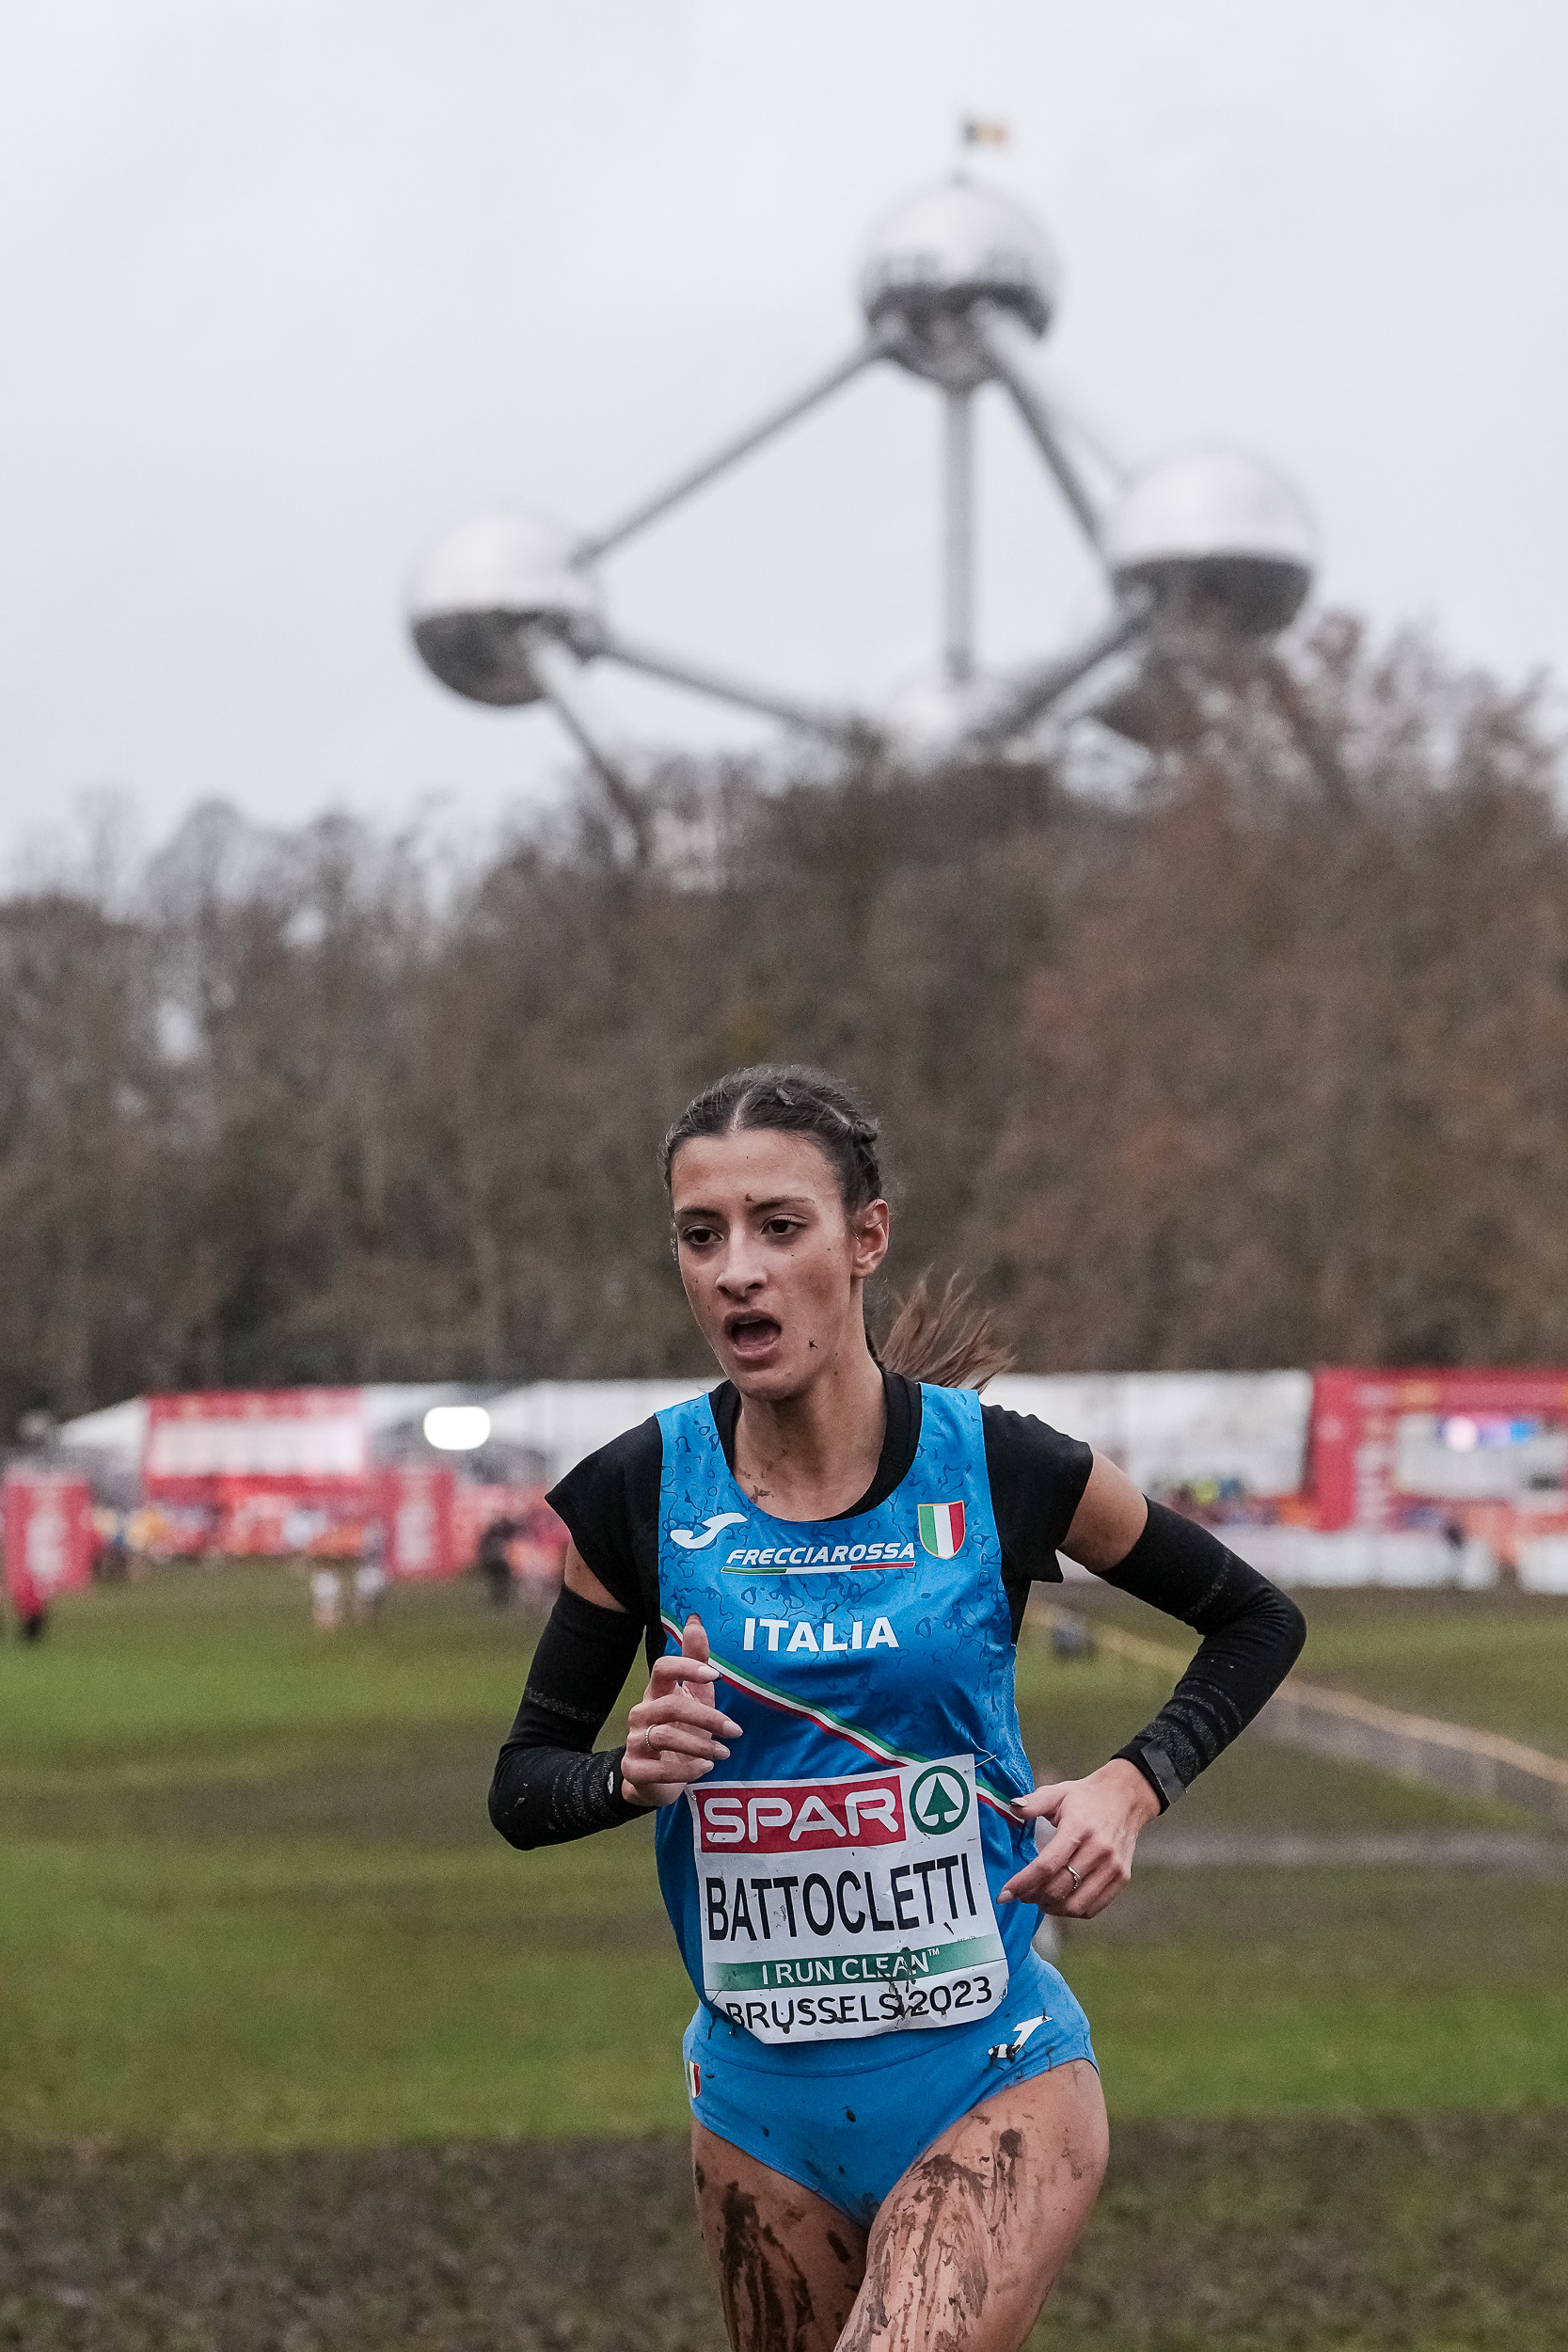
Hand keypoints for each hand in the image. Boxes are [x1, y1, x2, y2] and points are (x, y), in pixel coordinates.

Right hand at [621, 1613, 741, 1808]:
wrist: (656, 1778)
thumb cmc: (681, 1731)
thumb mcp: (694, 1697)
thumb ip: (696, 1662)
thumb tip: (695, 1619)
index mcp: (657, 1692)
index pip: (662, 1668)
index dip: (686, 1667)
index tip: (715, 1675)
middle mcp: (641, 1713)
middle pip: (670, 1706)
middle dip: (707, 1718)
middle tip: (735, 1731)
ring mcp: (634, 1742)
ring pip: (664, 1736)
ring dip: (700, 1745)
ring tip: (723, 1753)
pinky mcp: (634, 1770)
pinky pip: (657, 1769)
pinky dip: (685, 1770)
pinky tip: (704, 1768)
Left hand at [998, 1759, 1160, 1918]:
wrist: (1126, 1797)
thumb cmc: (1086, 1797)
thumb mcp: (1059, 1793)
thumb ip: (1034, 1801)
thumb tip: (1012, 1807)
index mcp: (1079, 1827)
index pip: (1047, 1865)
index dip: (1023, 1883)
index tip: (1005, 1894)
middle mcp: (1099, 1850)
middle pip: (1059, 1888)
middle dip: (1033, 1896)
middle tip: (1020, 1894)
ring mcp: (1113, 1866)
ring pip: (1075, 1905)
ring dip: (1051, 1908)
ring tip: (1039, 1899)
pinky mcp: (1122, 1878)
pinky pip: (1093, 1908)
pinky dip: (1072, 1910)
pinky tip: (1060, 1901)